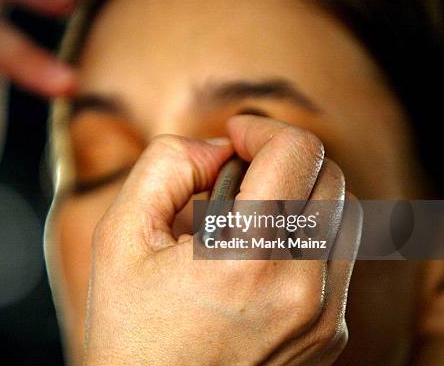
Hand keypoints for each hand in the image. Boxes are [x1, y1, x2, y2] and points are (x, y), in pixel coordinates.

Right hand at [84, 116, 361, 364]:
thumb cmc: (130, 332)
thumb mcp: (119, 236)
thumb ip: (165, 166)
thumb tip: (217, 147)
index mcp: (247, 260)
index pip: (296, 152)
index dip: (261, 126)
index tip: (234, 134)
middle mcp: (302, 290)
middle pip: (329, 177)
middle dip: (282, 157)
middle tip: (238, 169)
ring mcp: (324, 318)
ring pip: (341, 216)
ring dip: (300, 194)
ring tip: (247, 213)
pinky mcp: (329, 335)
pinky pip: (336, 257)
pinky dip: (304, 235)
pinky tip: (257, 253)